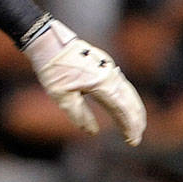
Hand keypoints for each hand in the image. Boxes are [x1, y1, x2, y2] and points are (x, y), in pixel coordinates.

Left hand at [25, 19, 146, 145]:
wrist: (46, 39)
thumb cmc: (51, 68)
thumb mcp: (60, 95)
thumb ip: (79, 115)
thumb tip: (93, 131)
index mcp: (101, 83)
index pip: (123, 109)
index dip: (130, 127)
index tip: (133, 141)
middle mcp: (109, 74)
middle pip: (130, 101)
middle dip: (136, 120)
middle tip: (136, 138)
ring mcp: (108, 67)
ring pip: (128, 91)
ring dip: (134, 109)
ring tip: (136, 124)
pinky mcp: (103, 63)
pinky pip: (121, 83)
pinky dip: (127, 97)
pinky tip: (125, 104)